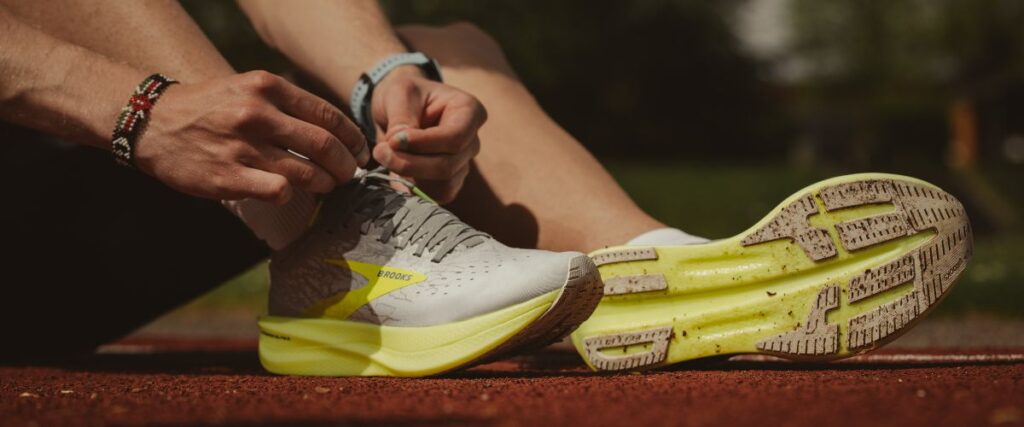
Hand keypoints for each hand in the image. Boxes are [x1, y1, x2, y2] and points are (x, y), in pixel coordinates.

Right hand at [136, 71, 369, 204]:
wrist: (152, 123)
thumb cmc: (208, 108)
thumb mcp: (247, 89)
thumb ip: (286, 104)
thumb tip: (334, 130)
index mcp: (267, 88)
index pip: (328, 115)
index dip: (352, 137)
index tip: (360, 150)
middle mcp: (257, 114)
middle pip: (325, 145)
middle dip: (346, 165)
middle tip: (350, 173)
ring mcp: (243, 147)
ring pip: (307, 172)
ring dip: (326, 183)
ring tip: (327, 185)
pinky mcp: (229, 177)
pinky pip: (279, 191)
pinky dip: (292, 194)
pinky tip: (290, 192)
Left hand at [370, 66, 486, 203]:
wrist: (400, 106)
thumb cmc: (405, 94)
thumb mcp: (399, 93)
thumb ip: (401, 118)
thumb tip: (398, 145)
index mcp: (469, 111)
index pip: (455, 137)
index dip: (424, 144)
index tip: (393, 140)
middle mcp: (471, 140)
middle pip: (448, 165)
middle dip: (410, 164)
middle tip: (380, 151)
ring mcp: (462, 163)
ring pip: (443, 185)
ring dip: (409, 177)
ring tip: (385, 158)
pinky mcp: (448, 182)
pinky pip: (435, 196)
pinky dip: (412, 188)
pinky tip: (395, 172)